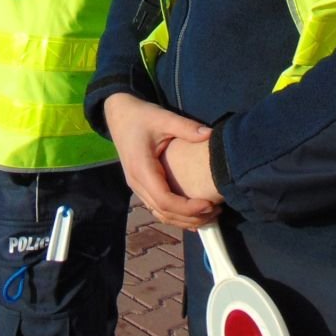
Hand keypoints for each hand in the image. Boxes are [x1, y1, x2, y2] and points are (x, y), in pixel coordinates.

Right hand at [104, 93, 219, 228]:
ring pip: (159, 213)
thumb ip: (186, 127)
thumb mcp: (163, 117)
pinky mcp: (140, 186)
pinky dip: (175, 215)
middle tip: (216, 212)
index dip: (187, 208)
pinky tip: (193, 216)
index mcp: (141, 168)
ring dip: (183, 219)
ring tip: (209, 215)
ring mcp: (136, 186)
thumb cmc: (140, 116)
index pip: (164, 199)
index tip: (209, 204)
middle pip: (163, 211)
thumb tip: (210, 134)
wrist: (119, 115)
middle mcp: (136, 182)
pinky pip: (157, 207)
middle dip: (190, 217)